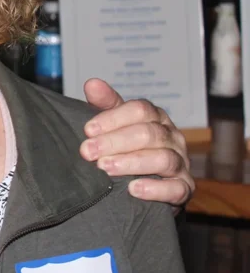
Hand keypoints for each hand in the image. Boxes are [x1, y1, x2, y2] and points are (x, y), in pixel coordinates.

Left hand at [80, 78, 192, 210]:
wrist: (149, 185)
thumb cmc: (128, 147)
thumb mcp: (116, 123)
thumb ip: (105, 104)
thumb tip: (92, 83)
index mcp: (156, 118)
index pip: (140, 110)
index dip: (113, 118)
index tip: (88, 130)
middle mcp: (173, 138)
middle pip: (149, 134)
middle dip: (115, 141)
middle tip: (88, 152)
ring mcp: (182, 163)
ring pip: (163, 159)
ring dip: (132, 163)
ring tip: (106, 168)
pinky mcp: (184, 189)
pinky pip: (177, 189)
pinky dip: (156, 189)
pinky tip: (134, 189)